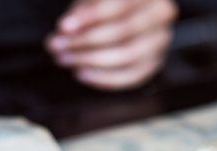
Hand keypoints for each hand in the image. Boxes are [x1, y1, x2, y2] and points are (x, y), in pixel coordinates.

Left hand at [46, 0, 177, 90]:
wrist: (128, 12)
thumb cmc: (106, 2)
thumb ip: (83, 9)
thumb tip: (66, 29)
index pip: (118, 6)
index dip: (89, 17)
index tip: (63, 27)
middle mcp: (161, 13)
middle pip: (122, 32)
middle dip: (84, 41)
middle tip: (56, 46)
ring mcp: (161, 40)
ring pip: (126, 56)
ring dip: (89, 60)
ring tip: (64, 59)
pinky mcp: (154, 62)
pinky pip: (131, 76)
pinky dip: (103, 78)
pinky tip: (81, 73)